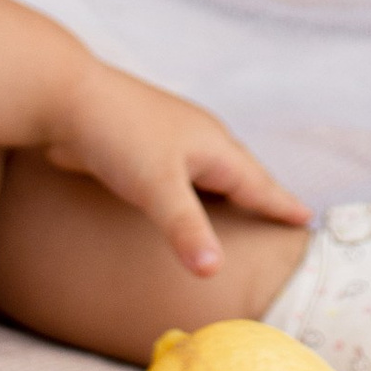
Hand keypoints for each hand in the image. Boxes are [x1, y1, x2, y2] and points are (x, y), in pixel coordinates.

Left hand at [41, 53, 307, 278]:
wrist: (63, 98)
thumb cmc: (116, 137)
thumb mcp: (157, 187)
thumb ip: (187, 230)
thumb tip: (214, 272)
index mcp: (211, 144)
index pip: (257, 182)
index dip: (281, 203)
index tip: (308, 219)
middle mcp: (196, 139)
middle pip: (239, 172)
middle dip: (261, 194)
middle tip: (284, 215)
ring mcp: (168, 140)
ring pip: (208, 171)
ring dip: (228, 191)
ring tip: (242, 211)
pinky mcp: (141, 148)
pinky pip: (180, 175)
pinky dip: (194, 193)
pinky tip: (185, 202)